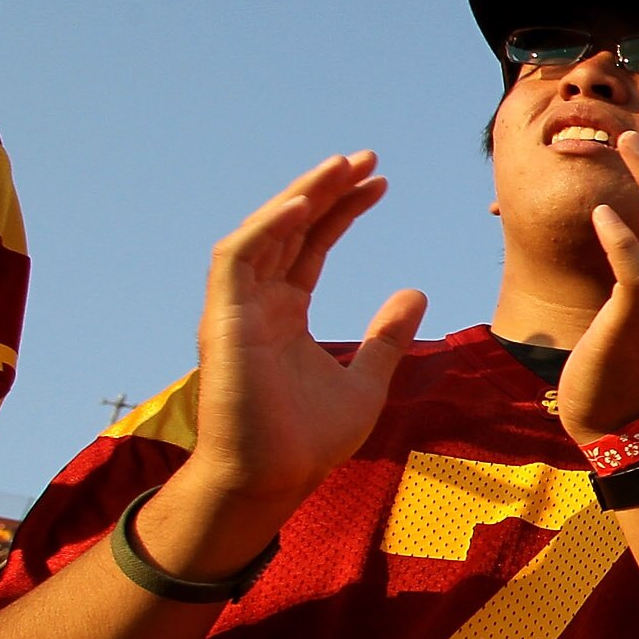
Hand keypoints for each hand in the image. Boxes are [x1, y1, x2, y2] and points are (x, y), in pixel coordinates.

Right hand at [185, 153, 425, 510]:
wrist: (272, 480)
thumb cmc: (308, 441)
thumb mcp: (367, 381)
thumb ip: (388, 337)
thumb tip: (417, 292)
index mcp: (285, 313)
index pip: (312, 245)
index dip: (343, 210)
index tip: (381, 183)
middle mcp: (257, 304)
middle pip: (290, 230)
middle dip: (325, 190)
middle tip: (367, 157)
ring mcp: (236, 310)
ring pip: (263, 233)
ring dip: (300, 197)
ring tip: (341, 166)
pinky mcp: (221, 321)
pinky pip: (236, 260)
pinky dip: (266, 229)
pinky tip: (302, 205)